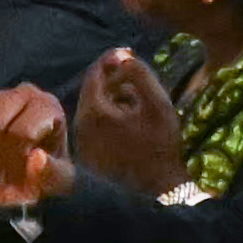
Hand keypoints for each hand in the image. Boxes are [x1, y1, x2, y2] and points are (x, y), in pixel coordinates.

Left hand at [64, 48, 183, 183]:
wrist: (159, 189)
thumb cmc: (161, 145)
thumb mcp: (157, 103)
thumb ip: (139, 74)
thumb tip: (122, 55)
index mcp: (94, 111)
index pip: (95, 74)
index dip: (112, 60)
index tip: (128, 53)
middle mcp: (81, 127)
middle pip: (92, 91)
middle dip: (112, 79)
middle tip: (134, 72)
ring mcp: (82, 143)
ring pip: (94, 109)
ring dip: (113, 98)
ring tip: (137, 96)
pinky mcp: (88, 156)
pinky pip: (95, 127)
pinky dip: (110, 117)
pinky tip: (131, 119)